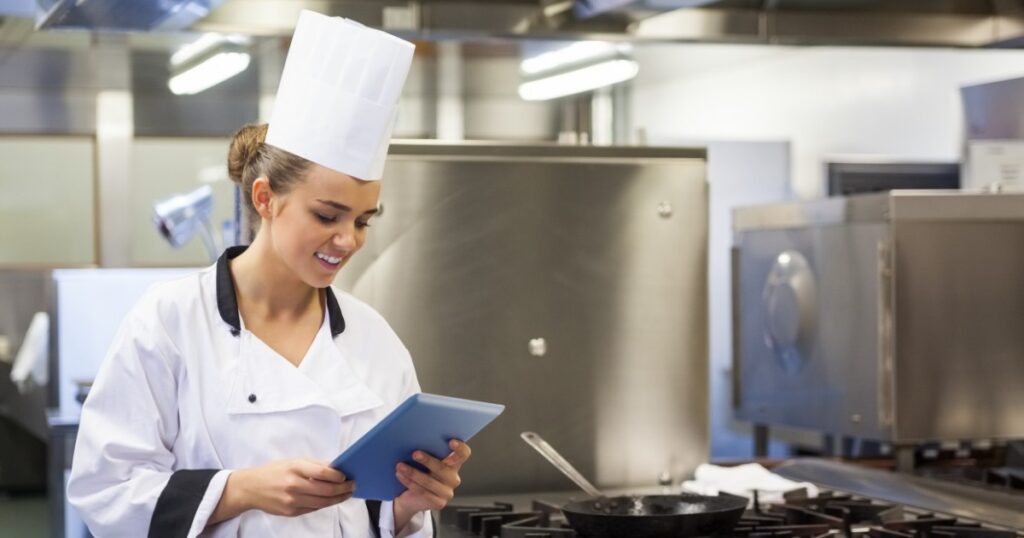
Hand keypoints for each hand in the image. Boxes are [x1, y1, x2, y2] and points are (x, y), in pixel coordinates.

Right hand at [210, 459, 354, 523]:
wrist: (250, 488)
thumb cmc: (274, 471)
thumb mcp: (293, 461)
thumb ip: (314, 464)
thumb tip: (336, 467)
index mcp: (294, 468)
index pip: (323, 472)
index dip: (338, 475)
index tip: (347, 476)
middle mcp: (293, 485)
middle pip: (325, 490)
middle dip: (343, 488)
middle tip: (353, 485)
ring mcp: (292, 500)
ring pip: (322, 502)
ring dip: (338, 498)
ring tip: (347, 494)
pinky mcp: (291, 512)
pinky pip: (313, 508)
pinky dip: (325, 504)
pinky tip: (332, 499)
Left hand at [393, 440, 471, 528]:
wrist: (411, 497)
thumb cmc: (419, 473)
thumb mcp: (425, 461)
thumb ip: (427, 451)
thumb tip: (415, 438)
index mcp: (454, 464)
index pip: (464, 454)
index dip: (460, 448)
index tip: (450, 442)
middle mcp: (453, 478)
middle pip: (443, 468)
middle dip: (428, 460)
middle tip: (414, 454)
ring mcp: (447, 492)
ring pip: (429, 481)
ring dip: (413, 472)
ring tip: (400, 466)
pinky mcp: (438, 503)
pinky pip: (423, 492)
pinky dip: (409, 482)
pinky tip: (400, 476)